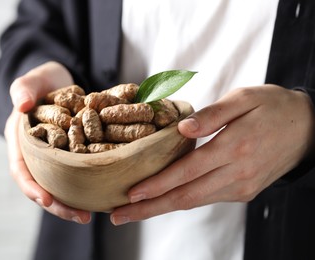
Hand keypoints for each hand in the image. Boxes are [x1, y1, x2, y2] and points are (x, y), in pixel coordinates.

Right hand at [4, 61, 90, 223]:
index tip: (47, 200)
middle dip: (58, 204)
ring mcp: (53, 157)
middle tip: (81, 216)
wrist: (59, 82)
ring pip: (60, 185)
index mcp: (20, 141)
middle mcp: (35, 154)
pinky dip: (86, 185)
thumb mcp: (33, 80)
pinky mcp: (70, 155)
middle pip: (42, 186)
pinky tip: (102, 194)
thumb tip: (23, 105)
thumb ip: (24, 88)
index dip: (32, 187)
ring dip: (73, 202)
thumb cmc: (43, 81)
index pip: (21, 170)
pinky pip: (76, 174)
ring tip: (91, 214)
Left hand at [110, 85, 314, 224]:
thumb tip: (183, 128)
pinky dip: (182, 200)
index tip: (131, 193)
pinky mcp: (243, 191)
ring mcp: (241, 187)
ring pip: (194, 202)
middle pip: (185, 197)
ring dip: (162, 208)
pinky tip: (164, 199)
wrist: (307, 129)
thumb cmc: (272, 107)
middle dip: (149, 208)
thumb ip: (213, 114)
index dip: (157, 185)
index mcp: (234, 147)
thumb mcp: (244, 98)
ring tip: (135, 211)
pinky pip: (206, 198)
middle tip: (120, 216)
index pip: (187, 172)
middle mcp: (237, 174)